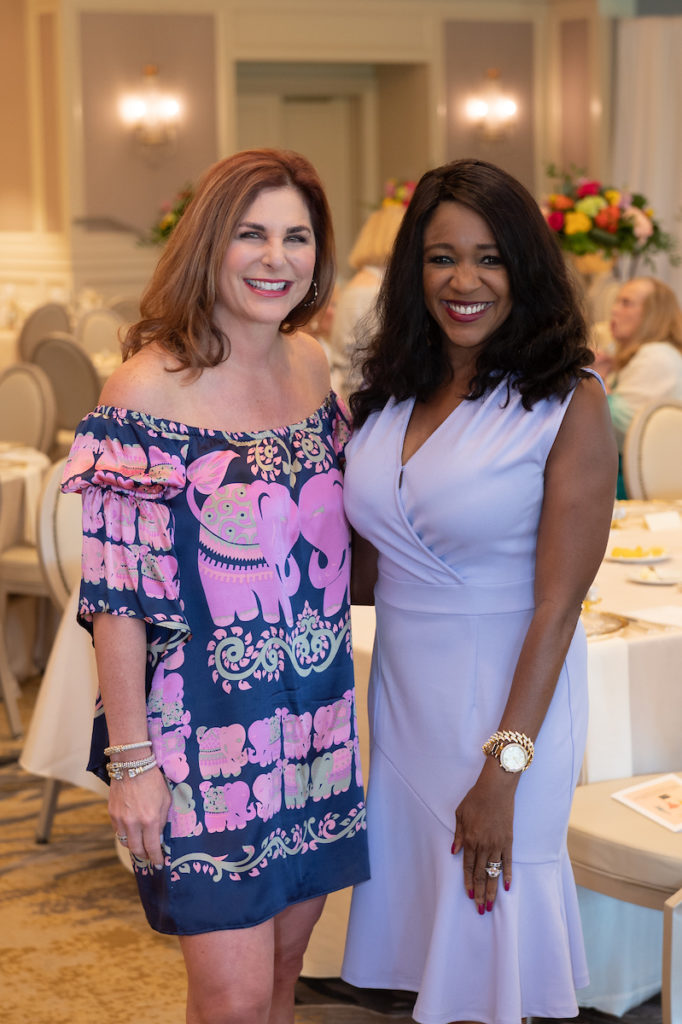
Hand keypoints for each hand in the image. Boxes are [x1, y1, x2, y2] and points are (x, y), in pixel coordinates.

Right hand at [109, 767, 170, 868]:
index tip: (160, 862)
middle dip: (145, 856)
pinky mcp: (112, 813)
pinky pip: (118, 831)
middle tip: (150, 856)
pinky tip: (132, 831)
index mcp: (150, 820)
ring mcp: (120, 819)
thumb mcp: (165, 799)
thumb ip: (162, 820)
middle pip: (136, 850)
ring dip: (134, 846)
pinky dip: (126, 834)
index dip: (156, 858)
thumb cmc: (153, 780)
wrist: (131, 764)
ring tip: (141, 845)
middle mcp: (133, 823)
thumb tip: (159, 835)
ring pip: (125, 842)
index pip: (152, 847)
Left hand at [452, 765, 515, 912]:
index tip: (469, 896)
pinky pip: (507, 862)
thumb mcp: (459, 814)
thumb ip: (458, 835)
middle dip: (480, 893)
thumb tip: (454, 852)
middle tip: (480, 909)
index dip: (468, 883)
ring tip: (491, 904)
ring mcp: (497, 844)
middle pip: (480, 874)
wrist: (496, 788)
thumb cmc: (475, 798)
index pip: (467, 867)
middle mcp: (483, 845)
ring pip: (493, 872)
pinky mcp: (508, 841)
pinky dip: (507, 875)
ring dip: (492, 889)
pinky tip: (507, 887)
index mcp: (470, 839)